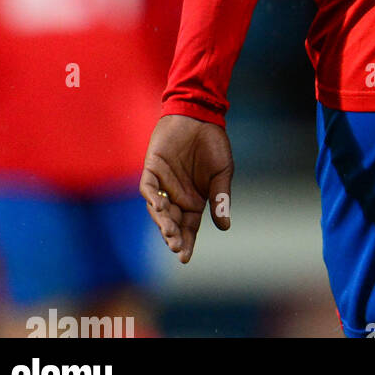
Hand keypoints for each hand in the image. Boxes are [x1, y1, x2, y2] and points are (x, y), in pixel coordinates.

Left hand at [140, 114, 233, 263]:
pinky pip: (148, 189)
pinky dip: (152, 199)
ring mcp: (163, 184)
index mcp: (194, 201)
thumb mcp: (222, 173)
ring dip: (163, 222)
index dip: (187, 243)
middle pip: (172, 223)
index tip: (185, 259)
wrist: (201, 116)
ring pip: (158, 211)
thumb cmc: (213, 144)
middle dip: (174, 237)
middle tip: (177, 247)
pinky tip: (159, 209)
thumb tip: (225, 227)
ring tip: (170, 233)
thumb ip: (220, 199)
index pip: (188, 228)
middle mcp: (176, 197)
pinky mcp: (152, 170)